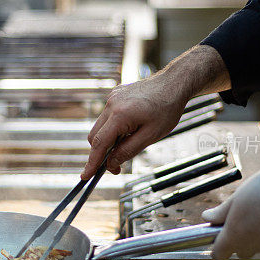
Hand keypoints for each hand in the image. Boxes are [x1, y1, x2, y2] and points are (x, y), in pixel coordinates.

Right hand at [81, 45, 230, 178]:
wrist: (174, 83)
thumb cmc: (167, 108)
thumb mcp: (151, 136)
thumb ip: (128, 150)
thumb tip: (111, 164)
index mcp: (120, 115)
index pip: (99, 144)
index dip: (92, 162)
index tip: (85, 176)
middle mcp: (111, 105)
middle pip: (95, 136)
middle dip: (101, 153)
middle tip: (116, 167)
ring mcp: (112, 98)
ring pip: (100, 126)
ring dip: (108, 140)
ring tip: (129, 144)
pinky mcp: (115, 95)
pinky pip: (108, 116)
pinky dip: (113, 128)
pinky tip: (131, 128)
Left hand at [202, 162, 259, 259]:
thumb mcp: (238, 196)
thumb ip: (221, 212)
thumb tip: (208, 217)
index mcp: (236, 234)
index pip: (219, 254)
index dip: (218, 248)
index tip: (220, 240)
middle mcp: (252, 245)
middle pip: (241, 251)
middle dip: (241, 240)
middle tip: (247, 220)